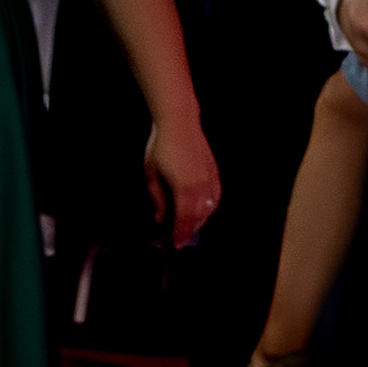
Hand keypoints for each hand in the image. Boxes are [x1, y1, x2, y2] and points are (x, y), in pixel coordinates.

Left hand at [142, 115, 221, 248]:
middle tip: (181, 240)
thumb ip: (157, 198)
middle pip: (198, 217)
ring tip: (190, 228)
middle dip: (190, 231)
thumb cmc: (161, 145)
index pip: (184, 219)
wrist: (179, 122)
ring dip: (200, 221)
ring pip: (209, 208)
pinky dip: (210, 207)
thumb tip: (160, 217)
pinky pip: (216, 196)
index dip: (180, 234)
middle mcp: (200, 185)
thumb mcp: (151, 174)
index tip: (176, 244)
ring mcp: (210, 178)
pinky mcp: (214, 171)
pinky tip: (204, 211)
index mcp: (184, 188)